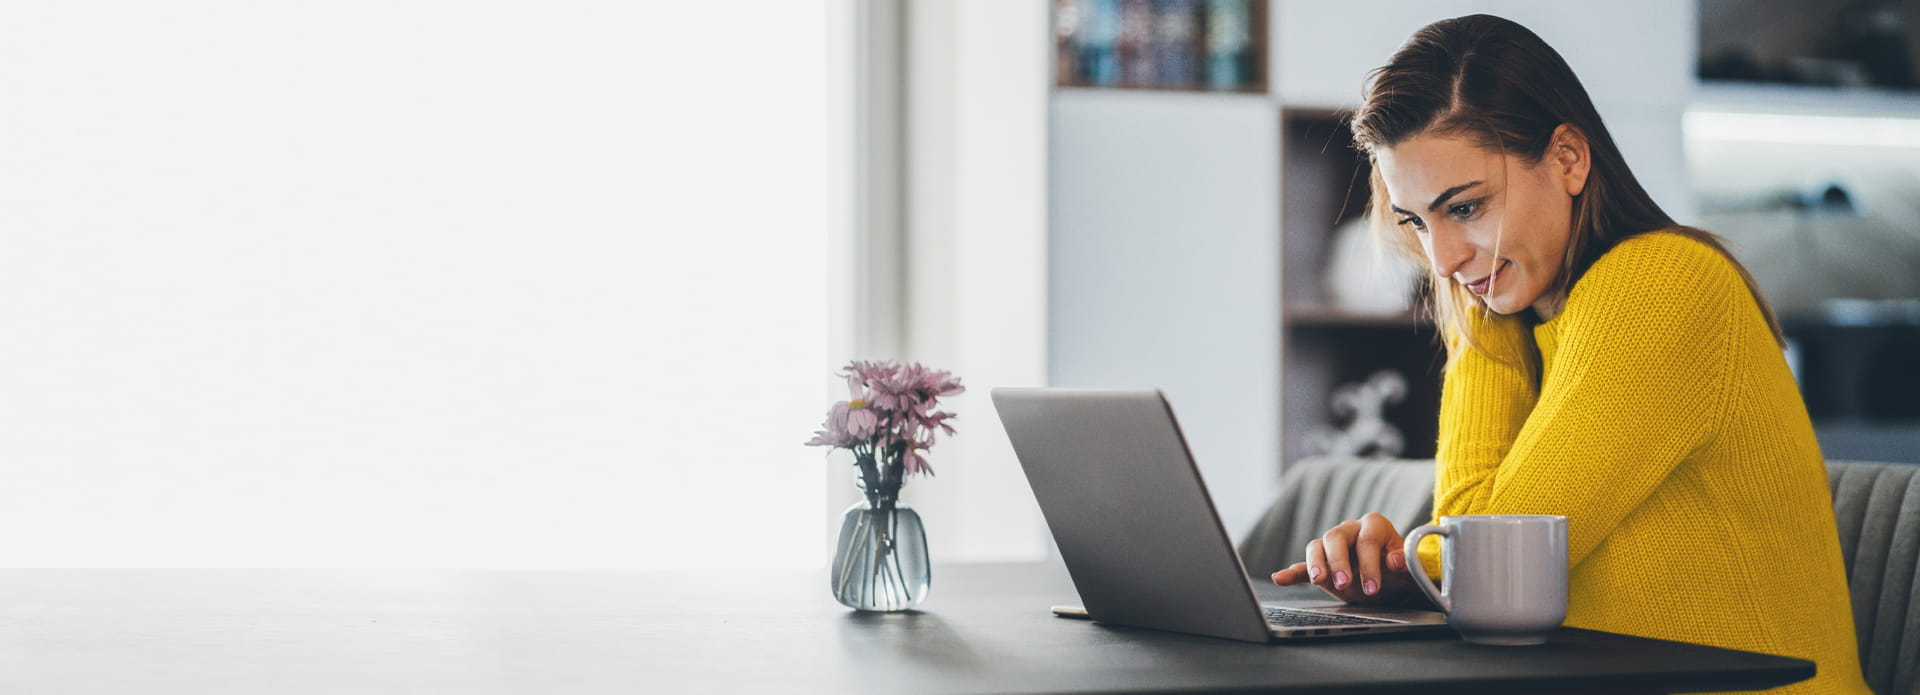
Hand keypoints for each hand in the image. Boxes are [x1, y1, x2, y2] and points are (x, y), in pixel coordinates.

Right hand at [1269, 513, 1422, 606]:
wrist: (1391, 584)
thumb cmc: (1400, 573)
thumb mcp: (1408, 569)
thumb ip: (1405, 563)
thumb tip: (1395, 561)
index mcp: (1373, 525)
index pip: (1367, 539)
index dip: (1370, 563)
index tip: (1373, 587)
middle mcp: (1350, 530)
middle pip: (1335, 537)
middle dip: (1339, 561)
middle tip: (1343, 583)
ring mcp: (1332, 547)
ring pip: (1317, 546)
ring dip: (1316, 564)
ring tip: (1318, 580)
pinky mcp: (1321, 565)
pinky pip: (1303, 565)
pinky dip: (1292, 573)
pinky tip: (1280, 578)